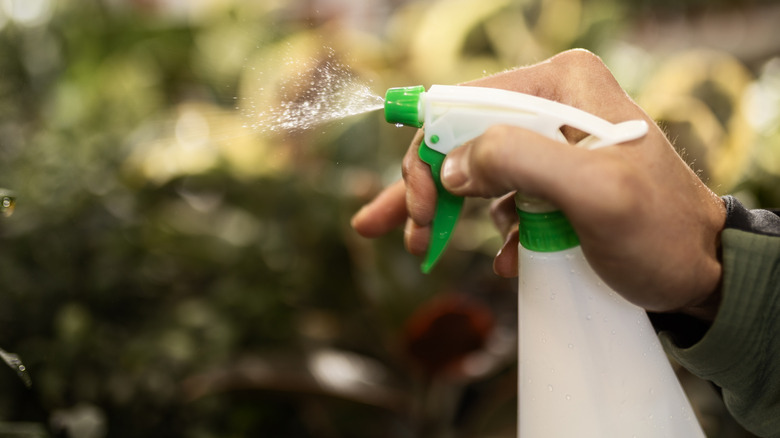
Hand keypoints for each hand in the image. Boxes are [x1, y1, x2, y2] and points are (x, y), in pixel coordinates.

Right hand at [352, 49, 725, 320]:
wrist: (700, 272)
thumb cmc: (661, 233)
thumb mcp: (597, 195)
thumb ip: (521, 162)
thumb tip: (453, 164)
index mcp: (562, 83)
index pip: (464, 105)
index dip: (432, 155)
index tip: (424, 209)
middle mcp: (552, 101)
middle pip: (460, 135)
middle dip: (430, 185)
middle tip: (415, 233)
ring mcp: (550, 139)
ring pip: (471, 166)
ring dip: (445, 210)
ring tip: (424, 246)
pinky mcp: (551, 175)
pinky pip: (498, 194)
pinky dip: (485, 226)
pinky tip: (501, 257)